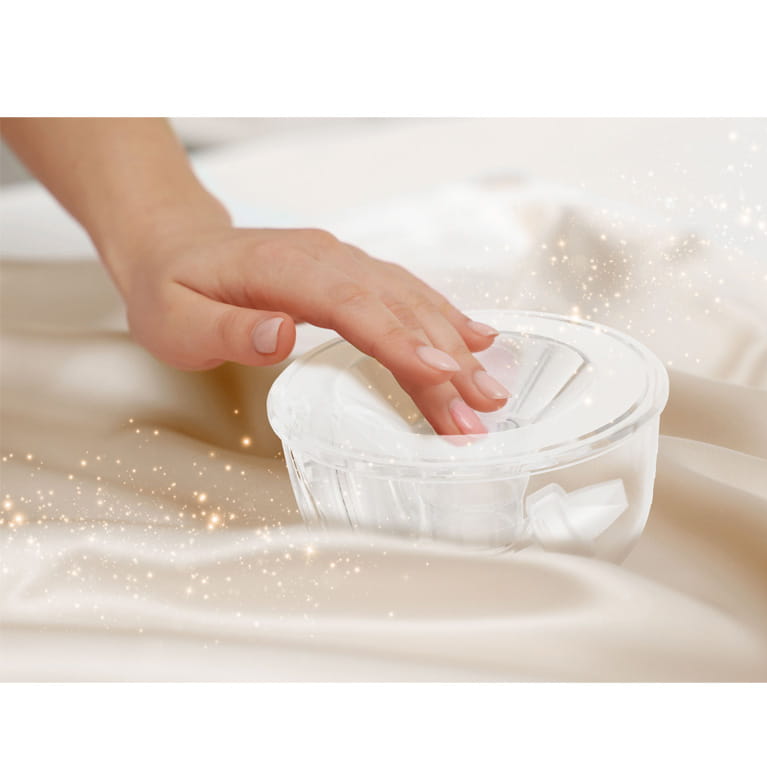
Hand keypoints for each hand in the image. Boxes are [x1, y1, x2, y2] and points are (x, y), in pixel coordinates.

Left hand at [121, 223, 510, 434]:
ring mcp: (343, 262)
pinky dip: (445, 317)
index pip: (354, 305)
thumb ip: (227, 329)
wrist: (176, 243)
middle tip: (481, 410)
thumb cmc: (172, 288)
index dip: (402, 340)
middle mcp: (326, 259)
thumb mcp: (175, 319)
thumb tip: (281, 335)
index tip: (445, 374)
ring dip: (455, 346)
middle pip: (397, 308)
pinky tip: (476, 340)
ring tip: (489, 391)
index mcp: (284, 268)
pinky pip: (407, 293)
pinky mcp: (352, 273)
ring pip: (411, 301)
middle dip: (445, 360)